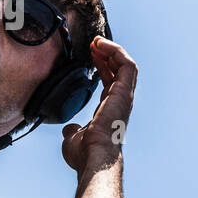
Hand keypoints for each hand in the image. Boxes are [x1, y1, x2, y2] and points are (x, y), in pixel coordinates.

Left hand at [61, 36, 136, 173]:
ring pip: (126, 65)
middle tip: (93, 43)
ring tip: (97, 41)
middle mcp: (120, 101)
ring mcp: (124, 96)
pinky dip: (116, 52)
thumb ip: (73, 131)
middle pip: (119, 70)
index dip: (102, 66)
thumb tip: (70, 130)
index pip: (110, 81)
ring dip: (112, 50)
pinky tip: (101, 45)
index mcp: (109, 110)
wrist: (93, 157)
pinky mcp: (124, 91)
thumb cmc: (85, 153)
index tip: (91, 54)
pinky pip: (126, 65)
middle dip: (107, 53)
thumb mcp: (74, 138)